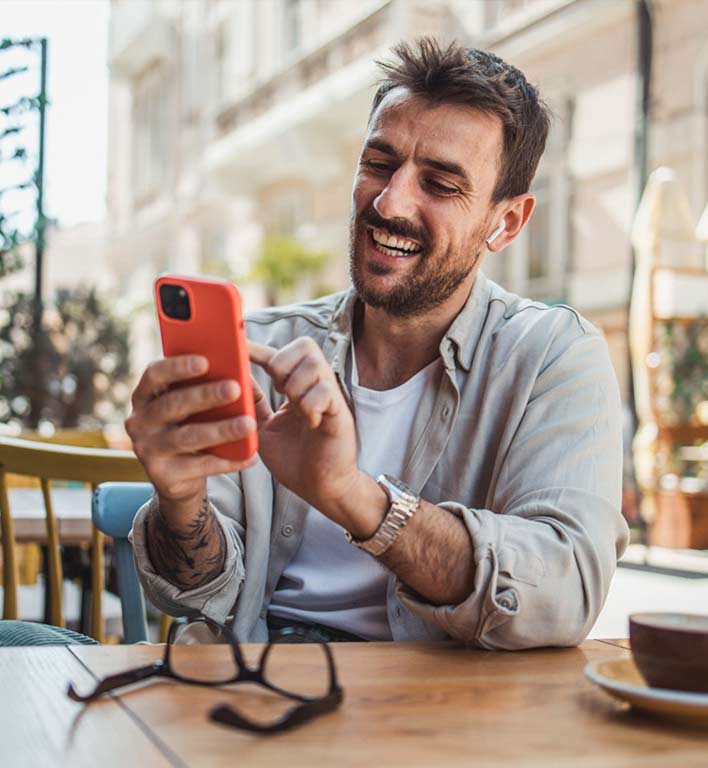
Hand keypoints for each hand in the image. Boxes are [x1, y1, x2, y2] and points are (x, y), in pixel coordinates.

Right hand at [125, 355, 257, 515]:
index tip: (205, 361)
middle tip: (235, 388)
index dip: (177, 367)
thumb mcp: (190, 406)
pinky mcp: (162, 476)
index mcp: (145, 396)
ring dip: (221, 430)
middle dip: (205, 395)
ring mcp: (147, 450)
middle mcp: (139, 421)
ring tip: (249, 424)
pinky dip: (227, 461)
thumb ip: (202, 387)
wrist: (180, 478)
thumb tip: (236, 370)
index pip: (154, 374)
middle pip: (172, 405)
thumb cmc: (190, 427)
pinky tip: (250, 455)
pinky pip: (200, 466)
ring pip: (187, 437)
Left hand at [249, 338, 381, 534]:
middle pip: (304, 346)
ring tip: (296, 409)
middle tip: (279, 390)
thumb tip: (235, 381)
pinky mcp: (340, 412)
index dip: (258, 348)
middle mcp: (316, 387)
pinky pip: (325, 391)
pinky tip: (311, 423)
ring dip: (297, 386)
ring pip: (314, 364)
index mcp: (297, 388)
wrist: (320, 488)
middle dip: (283, 363)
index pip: (279, 355)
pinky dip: (312, 405)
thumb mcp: (264, 428)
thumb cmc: (295, 460)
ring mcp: (330, 397)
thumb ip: (254, 404)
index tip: (238, 345)